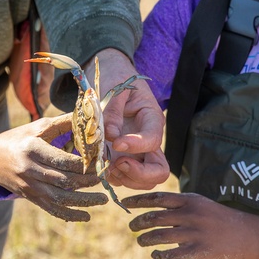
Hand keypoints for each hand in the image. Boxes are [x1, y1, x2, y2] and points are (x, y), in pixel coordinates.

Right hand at [0, 113, 107, 221]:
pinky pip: (51, 209)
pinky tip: (86, 216)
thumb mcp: (38, 127)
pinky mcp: (30, 197)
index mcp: (32, 148)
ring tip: (103, 199)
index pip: (62, 160)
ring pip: (60, 198)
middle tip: (106, 178)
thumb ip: (63, 123)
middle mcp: (29, 169)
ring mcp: (29, 186)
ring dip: (83, 201)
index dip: (83, 163)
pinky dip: (69, 215)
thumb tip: (89, 117)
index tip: (100, 161)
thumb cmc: (21, 138)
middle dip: (87, 181)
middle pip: (63, 180)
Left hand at [87, 48, 168, 188]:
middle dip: (138, 174)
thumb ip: (112, 111)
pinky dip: (112, 177)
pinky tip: (100, 163)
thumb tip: (111, 137)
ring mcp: (137, 153)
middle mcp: (148, 141)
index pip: (153, 140)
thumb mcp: (114, 88)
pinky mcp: (123, 159)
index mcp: (151, 119)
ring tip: (106, 163)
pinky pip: (123, 178)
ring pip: (143, 181)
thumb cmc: (115, 78)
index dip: (137, 145)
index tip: (117, 143)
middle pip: (159, 172)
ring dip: (124, 178)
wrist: (109, 77)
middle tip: (117, 163)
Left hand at [123, 191, 258, 258]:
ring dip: (145, 239)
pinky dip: (159, 256)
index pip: (157, 197)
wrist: (252, 236)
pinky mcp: (199, 251)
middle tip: (131, 226)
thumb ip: (182, 205)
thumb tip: (157, 208)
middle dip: (138, 222)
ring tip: (141, 241)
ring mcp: (194, 233)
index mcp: (191, 200)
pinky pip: (171, 254)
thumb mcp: (204, 205)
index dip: (138, 200)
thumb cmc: (225, 220)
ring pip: (158, 236)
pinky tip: (156, 255)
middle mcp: (190, 214)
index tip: (125, 203)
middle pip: (154, 217)